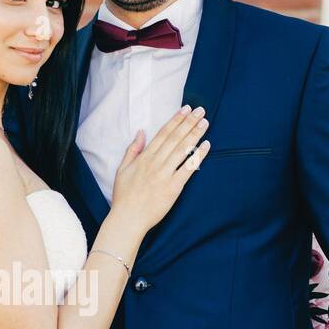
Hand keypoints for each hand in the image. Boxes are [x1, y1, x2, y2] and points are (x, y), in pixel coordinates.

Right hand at [111, 105, 210, 234]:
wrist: (128, 219)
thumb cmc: (124, 196)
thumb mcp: (122, 169)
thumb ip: (132, 150)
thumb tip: (140, 132)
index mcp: (144, 158)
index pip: (163, 134)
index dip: (175, 120)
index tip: (185, 109)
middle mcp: (155, 163)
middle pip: (175, 138)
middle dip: (188, 123)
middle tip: (200, 111)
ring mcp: (165, 175)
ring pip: (182, 150)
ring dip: (195, 134)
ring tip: (205, 122)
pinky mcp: (173, 188)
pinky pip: (188, 169)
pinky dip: (198, 156)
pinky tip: (206, 145)